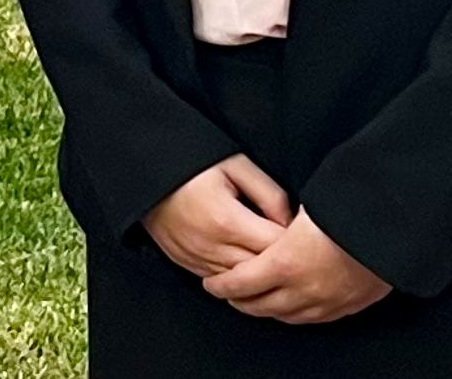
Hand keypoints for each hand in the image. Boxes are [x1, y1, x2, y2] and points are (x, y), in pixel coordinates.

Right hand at [140, 153, 292, 278]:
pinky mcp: (187, 265)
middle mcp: (212, 247)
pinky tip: (247, 266)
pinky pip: (222, 284)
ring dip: (260, 275)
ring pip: (242, 284)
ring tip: (274, 261)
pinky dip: (237, 278)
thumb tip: (290, 222)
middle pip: (262, 270)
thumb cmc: (192, 166)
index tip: (305, 237)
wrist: (147, 175)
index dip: (295, 244)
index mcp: (227, 221)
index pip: (276, 247)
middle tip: (296, 252)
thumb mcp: (236, 165)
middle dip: (282, 263)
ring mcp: (198, 260)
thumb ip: (269, 193)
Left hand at [203, 207, 390, 324]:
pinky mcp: (348, 306)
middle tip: (229, 294)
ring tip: (256, 302)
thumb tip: (271, 216)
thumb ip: (280, 217)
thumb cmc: (347, 208)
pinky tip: (292, 308)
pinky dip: (296, 314)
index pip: (241, 283)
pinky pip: (314, 319)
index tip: (211, 284)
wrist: (391, 226)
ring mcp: (326, 301)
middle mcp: (302, 288)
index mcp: (285, 262)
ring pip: (286, 316)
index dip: (222, 286)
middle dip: (240, 301)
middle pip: (260, 305)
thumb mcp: (305, 206)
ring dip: (267, 310)